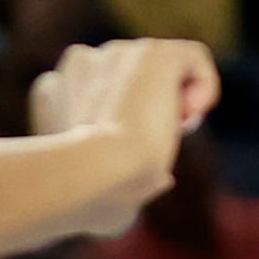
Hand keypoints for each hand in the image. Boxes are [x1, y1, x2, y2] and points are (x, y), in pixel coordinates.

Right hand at [30, 38, 220, 217]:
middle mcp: (82, 65)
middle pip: (129, 74)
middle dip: (148, 105)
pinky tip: (194, 114)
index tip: (130, 149)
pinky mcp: (153, 54)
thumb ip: (126, 190)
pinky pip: (192, 56)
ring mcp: (117, 54)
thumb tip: (162, 180)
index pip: (90, 89)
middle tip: (156, 142)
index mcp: (55, 93)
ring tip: (173, 130)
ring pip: (161, 65)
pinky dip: (204, 84)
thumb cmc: (88, 199)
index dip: (117, 115)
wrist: (94, 173)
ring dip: (175, 99)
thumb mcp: (103, 204)